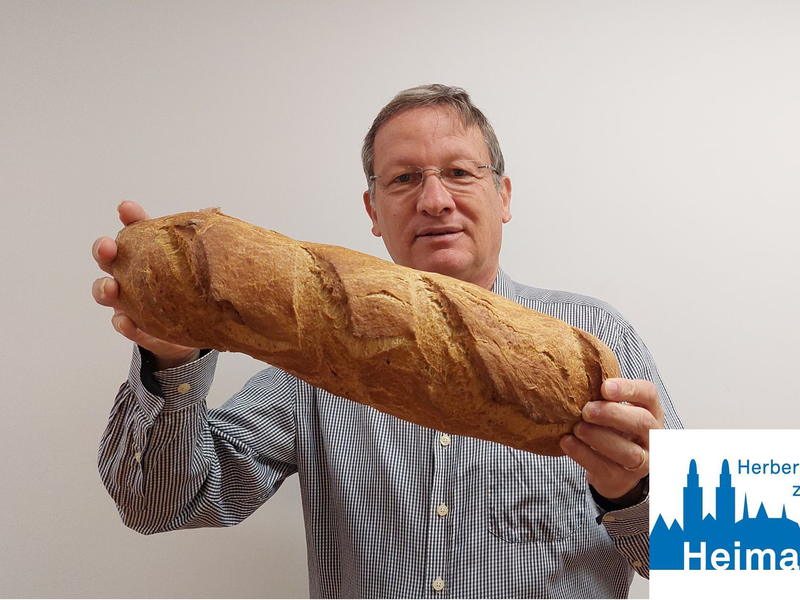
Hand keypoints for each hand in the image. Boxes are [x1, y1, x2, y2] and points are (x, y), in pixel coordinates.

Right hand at [92, 201, 199, 368]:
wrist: (196, 326)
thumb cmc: (192, 286)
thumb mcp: (199, 261)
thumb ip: (202, 240)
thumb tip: (215, 213)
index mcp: (147, 251)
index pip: (135, 228)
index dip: (129, 217)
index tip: (127, 209)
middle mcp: (130, 272)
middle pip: (108, 257)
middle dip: (103, 249)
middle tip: (108, 247)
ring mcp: (129, 300)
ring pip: (106, 291)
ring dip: (104, 288)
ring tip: (112, 287)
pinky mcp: (136, 326)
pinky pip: (124, 325)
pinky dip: (123, 324)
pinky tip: (127, 322)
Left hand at [560, 378, 663, 501]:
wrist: (615, 470)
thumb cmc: (613, 431)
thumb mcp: (615, 410)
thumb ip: (604, 397)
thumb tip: (573, 375)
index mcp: (651, 412)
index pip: (648, 395)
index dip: (628, 389)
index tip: (605, 387)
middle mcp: (653, 436)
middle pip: (642, 423)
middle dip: (614, 414)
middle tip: (586, 410)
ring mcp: (643, 461)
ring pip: (628, 451)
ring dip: (599, 437)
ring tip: (577, 427)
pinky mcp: (623, 479)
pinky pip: (605, 468)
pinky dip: (584, 455)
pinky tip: (567, 442)